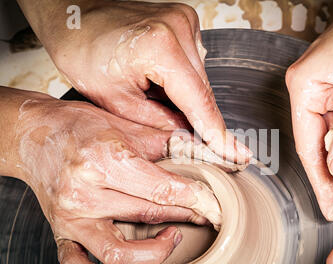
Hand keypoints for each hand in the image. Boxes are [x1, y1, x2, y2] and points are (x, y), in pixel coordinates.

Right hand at [2, 87, 227, 263]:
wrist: (33, 135)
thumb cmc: (81, 126)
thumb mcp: (128, 126)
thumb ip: (171, 143)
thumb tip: (212, 153)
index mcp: (105, 159)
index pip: (163, 189)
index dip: (198, 200)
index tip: (218, 206)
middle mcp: (85, 192)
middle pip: (149, 215)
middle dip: (187, 216)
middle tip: (207, 213)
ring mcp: (72, 217)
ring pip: (120, 252)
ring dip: (155, 252)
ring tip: (173, 237)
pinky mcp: (62, 232)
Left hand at [18, 0, 251, 163]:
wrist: (75, 18)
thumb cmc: (84, 53)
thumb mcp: (116, 101)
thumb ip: (158, 122)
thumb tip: (190, 137)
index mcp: (159, 47)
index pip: (198, 99)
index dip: (216, 131)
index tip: (235, 154)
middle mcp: (178, 27)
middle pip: (203, 88)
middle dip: (198, 117)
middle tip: (191, 141)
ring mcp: (184, 20)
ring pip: (200, 77)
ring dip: (187, 96)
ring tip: (152, 95)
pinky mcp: (185, 20)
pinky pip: (194, 63)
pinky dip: (182, 80)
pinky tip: (158, 79)